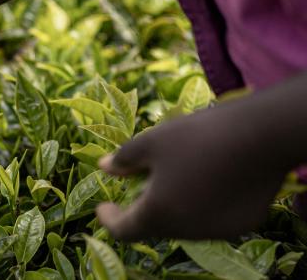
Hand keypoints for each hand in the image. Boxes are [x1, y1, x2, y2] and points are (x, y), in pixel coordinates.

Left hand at [96, 98, 292, 240]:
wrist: (261, 134)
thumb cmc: (196, 135)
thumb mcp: (151, 142)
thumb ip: (124, 159)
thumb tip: (105, 167)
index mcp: (158, 213)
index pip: (124, 230)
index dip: (110, 219)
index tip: (103, 207)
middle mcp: (186, 231)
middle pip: (154, 227)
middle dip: (142, 207)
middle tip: (140, 181)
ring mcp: (216, 231)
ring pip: (183, 225)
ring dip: (172, 206)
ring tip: (175, 175)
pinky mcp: (241, 224)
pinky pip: (210, 219)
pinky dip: (199, 205)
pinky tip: (205, 179)